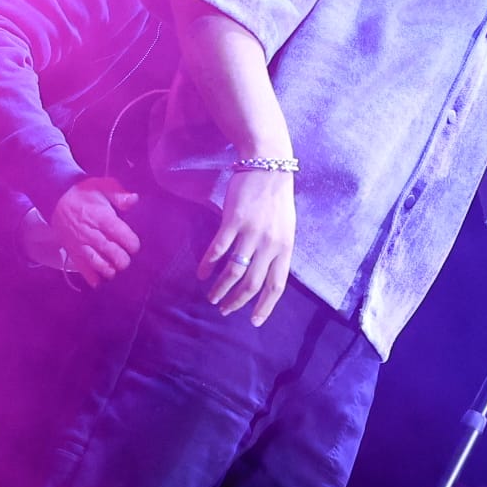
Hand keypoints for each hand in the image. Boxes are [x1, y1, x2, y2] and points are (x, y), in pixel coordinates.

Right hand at [47, 177, 140, 286]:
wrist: (57, 199)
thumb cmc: (84, 193)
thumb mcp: (102, 186)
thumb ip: (119, 195)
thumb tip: (134, 199)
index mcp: (102, 217)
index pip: (121, 235)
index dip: (132, 243)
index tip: (134, 246)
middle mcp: (91, 233)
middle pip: (112, 252)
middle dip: (123, 260)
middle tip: (126, 259)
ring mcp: (81, 244)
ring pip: (98, 263)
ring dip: (109, 270)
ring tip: (114, 269)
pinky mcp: (73, 251)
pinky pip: (82, 268)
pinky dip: (91, 278)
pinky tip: (99, 282)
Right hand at [198, 168, 294, 325]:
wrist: (268, 165)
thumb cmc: (276, 196)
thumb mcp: (285, 227)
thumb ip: (277, 248)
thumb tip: (267, 271)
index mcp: (285, 247)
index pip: (276, 285)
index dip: (266, 306)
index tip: (254, 321)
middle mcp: (269, 244)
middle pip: (253, 283)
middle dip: (238, 301)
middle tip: (225, 310)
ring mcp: (251, 233)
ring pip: (234, 271)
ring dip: (221, 288)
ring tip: (212, 297)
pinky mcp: (233, 222)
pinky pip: (218, 250)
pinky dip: (208, 264)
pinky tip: (201, 273)